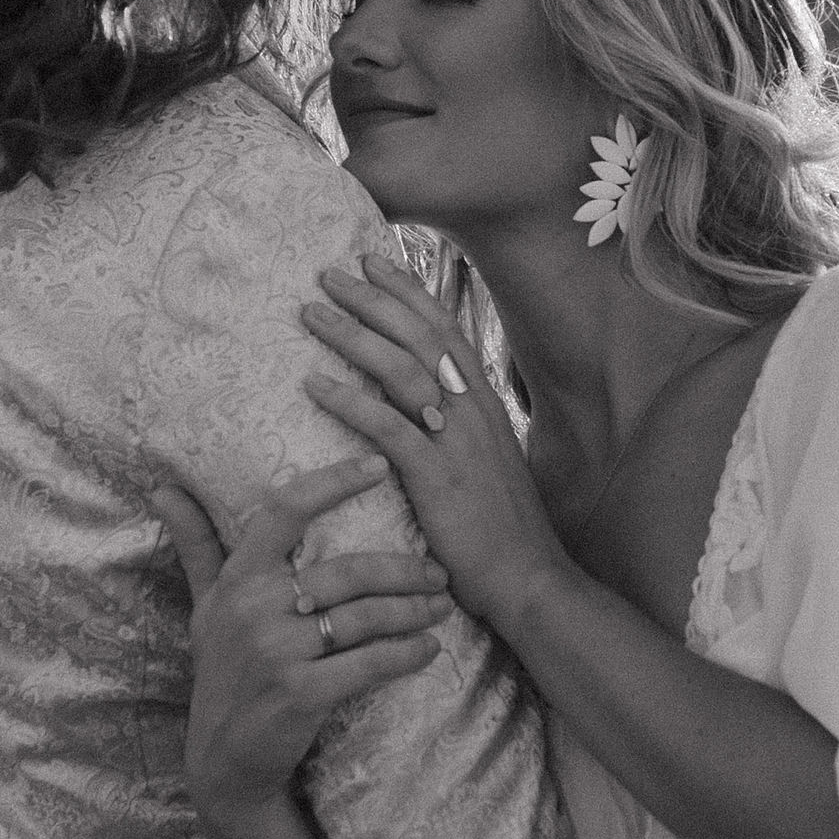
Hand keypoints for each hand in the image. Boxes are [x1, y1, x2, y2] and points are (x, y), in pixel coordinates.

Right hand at [149, 454, 450, 822]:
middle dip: (405, 570)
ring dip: (414, 611)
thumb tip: (162, 488)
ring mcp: (278, 652)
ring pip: (365, 617)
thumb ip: (197, 545)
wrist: (223, 760)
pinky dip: (407, 655)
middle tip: (439, 571)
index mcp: (239, 578)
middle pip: (349, 571)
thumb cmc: (222, 669)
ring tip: (442, 606)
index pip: (286, 510)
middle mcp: (255, 608)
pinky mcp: (302, 693)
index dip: (333, 482)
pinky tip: (429, 650)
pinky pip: (369, 664)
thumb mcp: (205, 606)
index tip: (379, 466)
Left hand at [301, 254, 567, 629]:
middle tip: (329, 274)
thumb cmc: (499, 523)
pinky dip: (348, 400)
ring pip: (400, 370)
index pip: (443, 328)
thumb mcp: (485, 458)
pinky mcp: (437, 476)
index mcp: (483, 400)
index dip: (407, 291)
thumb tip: (426, 396)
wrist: (527, 578)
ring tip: (311, 315)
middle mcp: (472, 408)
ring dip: (352, 337)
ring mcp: (456, 439)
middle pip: (417, 336)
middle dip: (371, 299)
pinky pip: (386, 426)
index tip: (373, 260)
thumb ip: (459, 421)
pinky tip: (313, 384)